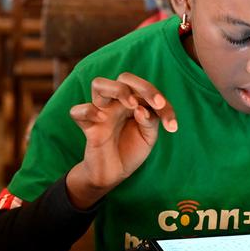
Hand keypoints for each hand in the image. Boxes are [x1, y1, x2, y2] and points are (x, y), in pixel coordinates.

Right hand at [66, 73, 177, 208]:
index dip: (162, 103)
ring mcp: (101, 112)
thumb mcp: (149, 136)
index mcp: (135, 102)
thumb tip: (141, 109)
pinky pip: (77, 111)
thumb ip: (150, 121)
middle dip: (144, 87)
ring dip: (118, 90)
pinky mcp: (88, 127)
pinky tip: (102, 119)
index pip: (147, 90)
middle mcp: (117, 102)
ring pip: (98, 84)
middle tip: (157, 104)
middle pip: (124, 78)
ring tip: (132, 106)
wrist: (114, 173)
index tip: (172, 126)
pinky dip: (88, 111)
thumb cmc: (132, 148)